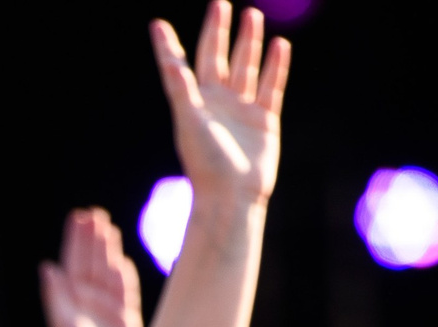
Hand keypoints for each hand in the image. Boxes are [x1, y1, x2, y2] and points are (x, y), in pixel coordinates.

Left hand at [40, 209, 141, 326]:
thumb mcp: (62, 323)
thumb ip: (56, 295)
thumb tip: (47, 267)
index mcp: (71, 297)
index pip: (74, 261)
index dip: (76, 240)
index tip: (78, 217)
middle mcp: (89, 299)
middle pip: (92, 261)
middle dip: (94, 239)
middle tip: (95, 215)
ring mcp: (108, 307)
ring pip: (109, 271)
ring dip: (109, 251)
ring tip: (109, 229)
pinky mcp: (126, 318)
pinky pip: (126, 291)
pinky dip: (125, 276)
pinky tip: (123, 261)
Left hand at [151, 5, 289, 210]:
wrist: (233, 196)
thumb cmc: (206, 162)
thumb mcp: (189, 121)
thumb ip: (180, 88)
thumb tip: (169, 60)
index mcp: (194, 102)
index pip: (180, 65)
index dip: (169, 46)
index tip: (157, 25)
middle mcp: (217, 103)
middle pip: (218, 58)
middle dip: (219, 31)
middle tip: (220, 4)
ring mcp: (242, 110)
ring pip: (247, 67)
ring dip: (249, 42)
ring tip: (253, 15)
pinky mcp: (265, 120)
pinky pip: (271, 86)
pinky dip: (276, 66)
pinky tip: (280, 46)